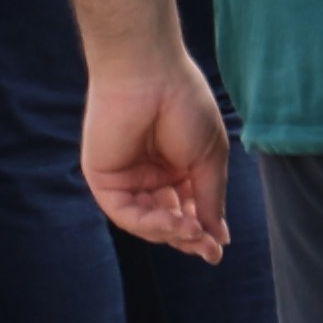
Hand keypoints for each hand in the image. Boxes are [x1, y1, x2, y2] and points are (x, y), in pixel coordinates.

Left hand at [84, 45, 235, 258]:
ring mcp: (126, 178)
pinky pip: (125, 213)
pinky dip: (150, 223)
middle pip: (168, 222)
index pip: (188, 211)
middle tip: (208, 249)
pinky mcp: (103, 178)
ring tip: (191, 230)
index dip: (203, 232)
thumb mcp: (209, 159)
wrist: (150, 73)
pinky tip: (174, 220)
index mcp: (177, 168)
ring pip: (147, 223)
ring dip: (171, 232)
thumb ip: (209, 199)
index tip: (219, 248)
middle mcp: (150, 176)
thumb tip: (217, 237)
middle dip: (188, 238)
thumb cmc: (184, 105)